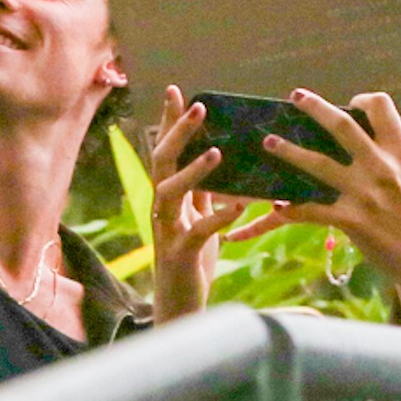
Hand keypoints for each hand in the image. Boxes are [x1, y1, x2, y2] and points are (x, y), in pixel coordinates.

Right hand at [146, 86, 243, 322]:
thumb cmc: (192, 263)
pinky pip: (196, 232)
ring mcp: (166, 232)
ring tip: (216, 152)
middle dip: (177, 132)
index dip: (170, 122)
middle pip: (161, 162)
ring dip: (192, 170)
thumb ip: (204, 195)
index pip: (168, 152)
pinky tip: (238, 205)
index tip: (178, 91)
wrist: (180, 309)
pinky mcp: (180, 254)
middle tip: (197, 106)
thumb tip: (220, 163)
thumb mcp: (200, 222)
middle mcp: (162, 209)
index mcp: (169, 198)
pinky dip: (216, 217)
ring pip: (169, 192)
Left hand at [228, 90, 400, 332]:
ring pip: (318, 164)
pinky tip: (277, 205)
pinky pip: (312, 210)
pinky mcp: (352, 221)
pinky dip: (292, 208)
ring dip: (289, 151)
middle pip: (343, 126)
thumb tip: (377, 140)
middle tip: (295, 96)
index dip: (364, 100)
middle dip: (316, 108)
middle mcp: (383, 169)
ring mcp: (366, 194)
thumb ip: (397, 159)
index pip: (383, 109)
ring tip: (268, 142)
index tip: (349, 103)